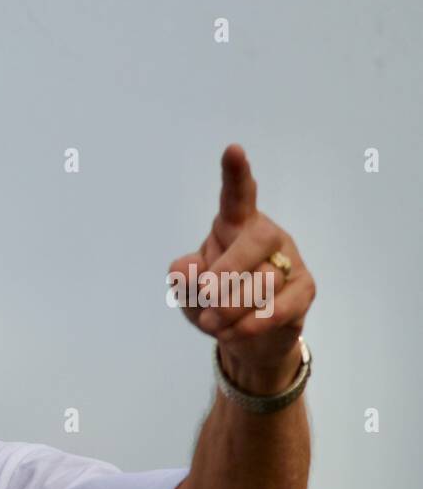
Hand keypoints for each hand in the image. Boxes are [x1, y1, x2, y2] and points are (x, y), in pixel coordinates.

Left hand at [168, 144, 316, 394]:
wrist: (241, 338)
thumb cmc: (213, 303)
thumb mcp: (187, 292)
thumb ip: (184, 278)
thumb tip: (184, 270)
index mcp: (234, 226)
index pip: (237, 197)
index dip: (235, 175)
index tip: (232, 150)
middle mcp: (265, 237)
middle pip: (255, 241)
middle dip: (228, 272)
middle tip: (206, 299)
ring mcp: (288, 261)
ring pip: (265, 279)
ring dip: (232, 308)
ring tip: (212, 323)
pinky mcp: (303, 290)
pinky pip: (281, 306)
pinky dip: (252, 323)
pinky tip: (233, 332)